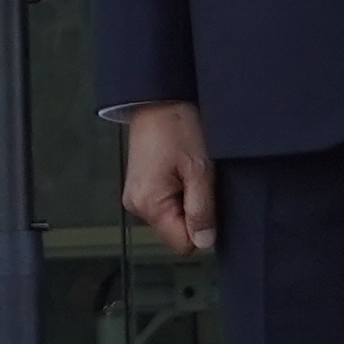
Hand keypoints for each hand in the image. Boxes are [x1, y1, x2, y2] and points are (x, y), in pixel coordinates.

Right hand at [122, 102, 214, 254]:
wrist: (158, 99)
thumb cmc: (178, 127)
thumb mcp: (200, 170)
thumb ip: (202, 210)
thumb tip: (204, 242)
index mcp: (149, 204)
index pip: (183, 244)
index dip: (202, 228)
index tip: (208, 199)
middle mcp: (136, 206)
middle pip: (176, 231)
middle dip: (194, 212)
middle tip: (198, 180)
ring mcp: (136, 196)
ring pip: (172, 218)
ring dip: (186, 201)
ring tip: (188, 171)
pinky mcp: (140, 187)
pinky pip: (165, 204)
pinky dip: (177, 192)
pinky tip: (180, 169)